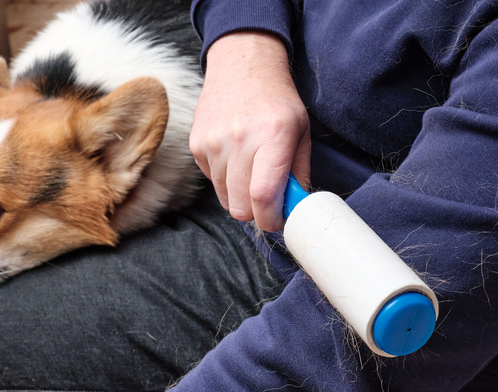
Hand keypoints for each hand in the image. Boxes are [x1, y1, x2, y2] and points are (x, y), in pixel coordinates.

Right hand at [190, 32, 310, 231]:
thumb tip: (294, 208)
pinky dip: (225, 179)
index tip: (278, 221)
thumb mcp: (300, 132)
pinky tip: (235, 156)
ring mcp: (213, 143)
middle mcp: (240, 141)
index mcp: (272, 138)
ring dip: (240, 195)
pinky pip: (212, 181)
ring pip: (225, 198)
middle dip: (256, 212)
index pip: (263, 196)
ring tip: (251, 172)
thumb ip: (299, 173)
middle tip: (267, 200)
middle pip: (241, 207)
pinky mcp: (197, 145)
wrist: (241, 65)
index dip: (271, 220)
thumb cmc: (276, 100)